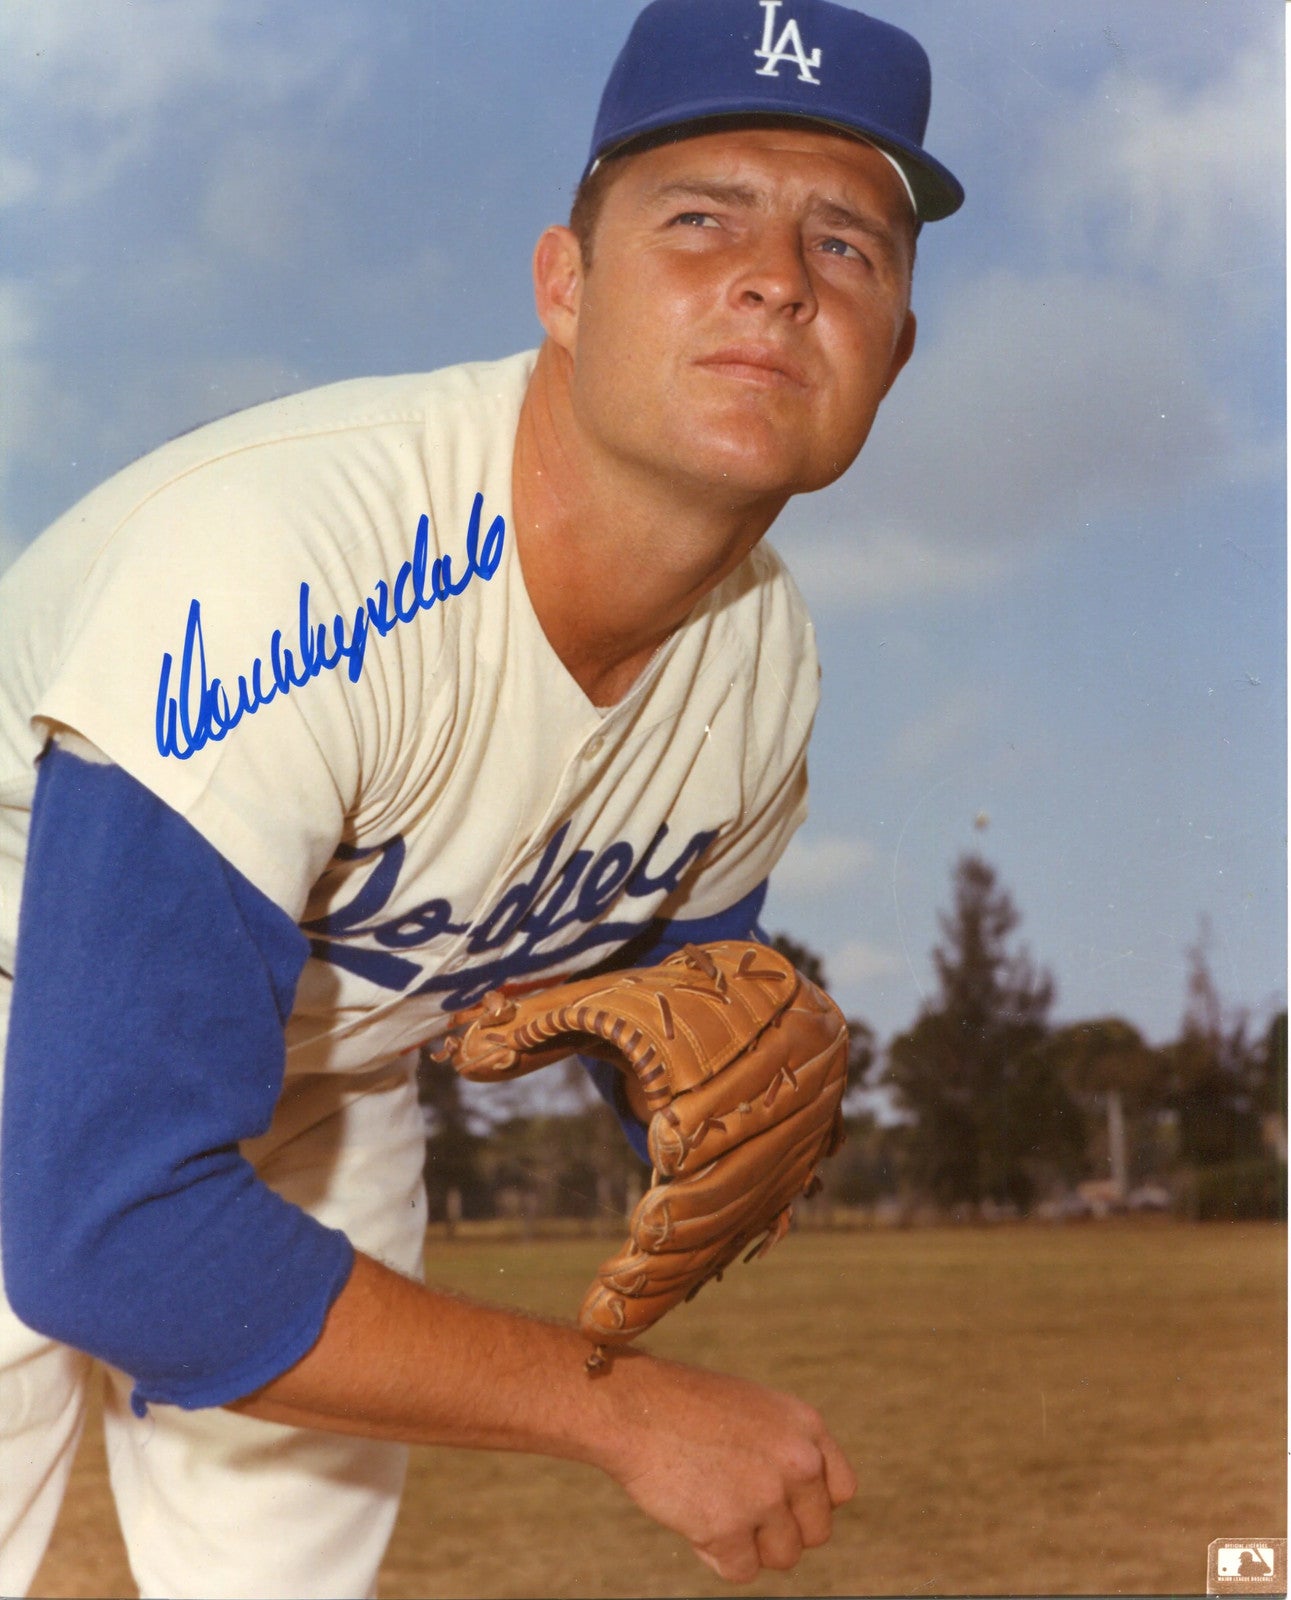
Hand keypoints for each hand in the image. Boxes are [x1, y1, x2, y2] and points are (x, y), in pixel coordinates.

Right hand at [603, 1357, 855, 1581]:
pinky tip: (694, 1520)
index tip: (782, 1502)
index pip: (841, 1491)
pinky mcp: (730, 1529)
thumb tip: (800, 1508)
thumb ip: (786, 1451)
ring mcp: (766, 1496)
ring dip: (750, 1546)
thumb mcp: (754, 1411)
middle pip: (815, 1532)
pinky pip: (741, 1571)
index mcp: (806, 1426)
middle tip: (741, 1510)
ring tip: (713, 1509)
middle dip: (781, 1531)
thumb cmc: (686, 1408)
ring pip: (783, 1557)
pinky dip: (718, 1556)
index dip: (810, 1504)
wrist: (634, 1407)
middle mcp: (797, 1461)